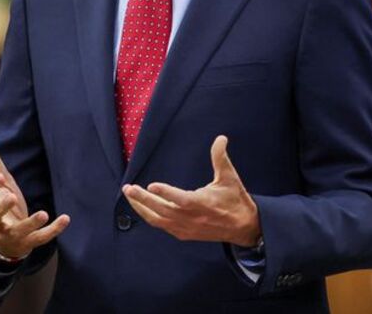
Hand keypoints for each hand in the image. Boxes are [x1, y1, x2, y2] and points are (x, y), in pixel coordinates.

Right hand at [0, 140, 69, 259]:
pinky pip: (40, 238)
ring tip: (43, 214)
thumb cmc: (4, 208)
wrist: (9, 242)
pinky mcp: (28, 243)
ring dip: (30, 223)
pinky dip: (53, 230)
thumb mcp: (1, 187)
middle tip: (11, 196)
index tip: (0, 177)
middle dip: (0, 208)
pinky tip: (65, 218)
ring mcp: (11, 235)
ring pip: (17, 231)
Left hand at [121, 135, 260, 246]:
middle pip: (162, 211)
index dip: (166, 193)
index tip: (150, 185)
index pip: (181, 199)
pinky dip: (150, 216)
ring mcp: (186, 228)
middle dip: (142, 200)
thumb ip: (221, 157)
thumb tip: (221, 138)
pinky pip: (162, 226)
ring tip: (129, 195)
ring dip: (142, 208)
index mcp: (203, 204)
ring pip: (158, 220)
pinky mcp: (184, 234)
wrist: (243, 227)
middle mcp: (192, 218)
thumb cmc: (235, 200)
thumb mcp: (229, 177)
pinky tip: (142, 207)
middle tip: (128, 188)